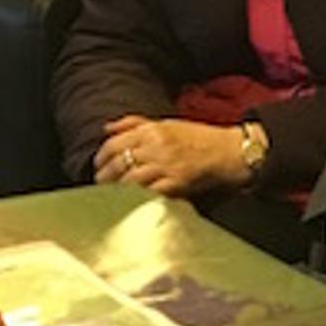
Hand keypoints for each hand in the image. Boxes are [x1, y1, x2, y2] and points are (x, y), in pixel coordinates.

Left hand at [91, 115, 255, 198]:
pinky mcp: (176, 183)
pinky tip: (131, 202)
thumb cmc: (198, 137)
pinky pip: (149, 193)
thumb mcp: (165, 123)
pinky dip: (137, 199)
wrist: (228, 151)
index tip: (97, 166)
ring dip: (117, 190)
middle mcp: (156, 146)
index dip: (101, 157)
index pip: (114, 143)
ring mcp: (166, 166)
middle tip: (100, 184)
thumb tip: (106, 128)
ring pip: (130, 180)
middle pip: (118, 163)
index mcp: (152, 130)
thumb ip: (134, 124)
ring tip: (111, 196)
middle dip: (104, 177)